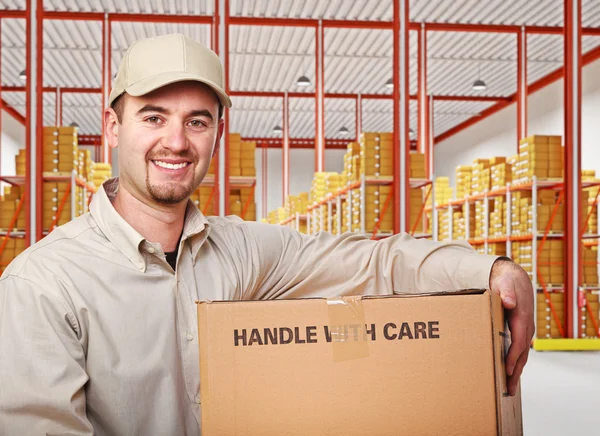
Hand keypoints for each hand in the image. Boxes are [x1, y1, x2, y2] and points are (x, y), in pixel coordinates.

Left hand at [489, 258, 534, 395]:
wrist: (515, 279)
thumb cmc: (507, 282)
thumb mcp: (505, 284)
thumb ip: (507, 293)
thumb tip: (510, 303)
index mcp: (521, 318)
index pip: (518, 342)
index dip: (513, 357)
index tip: (507, 371)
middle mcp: (525, 327)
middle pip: (522, 354)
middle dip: (515, 372)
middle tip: (508, 389)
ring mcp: (524, 330)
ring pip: (521, 354)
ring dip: (516, 371)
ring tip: (509, 387)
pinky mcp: (520, 331)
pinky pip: (519, 350)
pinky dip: (515, 362)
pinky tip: (509, 372)